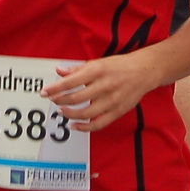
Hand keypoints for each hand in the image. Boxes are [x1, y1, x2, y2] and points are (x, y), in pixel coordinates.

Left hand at [44, 52, 159, 132]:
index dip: (55, 88)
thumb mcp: (98, 62)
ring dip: (70, 114)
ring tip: (62, 111)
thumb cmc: (119, 65)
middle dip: (60, 100)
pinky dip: (84, 127)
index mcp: (98, 70)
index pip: (71, 81)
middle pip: (76, 98)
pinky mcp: (118, 111)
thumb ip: (77, 69)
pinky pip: (98, 124)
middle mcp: (104, 85)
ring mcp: (112, 100)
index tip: (44, 92)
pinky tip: (75, 125)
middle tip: (52, 100)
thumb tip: (58, 71)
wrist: (145, 71)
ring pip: (85, 113)